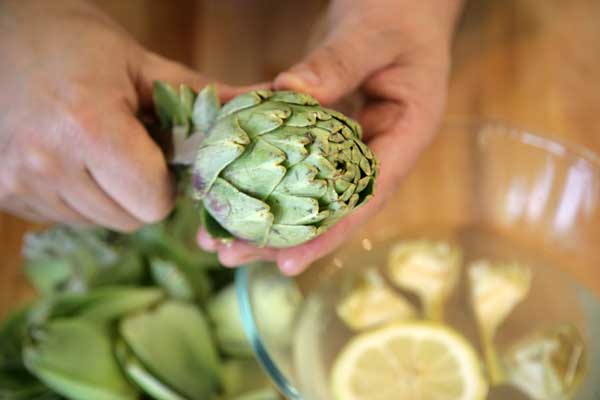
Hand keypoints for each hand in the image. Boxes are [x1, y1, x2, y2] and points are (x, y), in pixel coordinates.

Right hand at [0, 0, 212, 229]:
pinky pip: (67, 217)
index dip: (167, 183)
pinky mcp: (4, 194)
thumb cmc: (72, 40)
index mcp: (89, 128)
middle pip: (130, 220)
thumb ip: (201, 94)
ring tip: (97, 150)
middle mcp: (48, 164)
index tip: (161, 155)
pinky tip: (70, 158)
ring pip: (99, 222)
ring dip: (111, 196)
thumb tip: (258, 102)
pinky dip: (80, 197)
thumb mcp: (140, 62)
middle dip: (142, 192)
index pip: (154, 203)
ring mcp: (20, 183)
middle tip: (130, 150)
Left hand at [198, 0, 464, 274]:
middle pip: (332, 206)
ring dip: (265, 216)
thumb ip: (339, 62)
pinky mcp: (324, 132)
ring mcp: (349, 142)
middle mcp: (378, 148)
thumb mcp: (373, 33)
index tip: (289, 261)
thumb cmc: (400, 11)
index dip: (330, 232)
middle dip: (283, 237)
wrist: (401, 1)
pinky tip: (224, 192)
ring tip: (217, 240)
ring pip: (309, 191)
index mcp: (405, 135)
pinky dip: (261, 176)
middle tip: (232, 256)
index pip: (368, 194)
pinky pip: (293, 160)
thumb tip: (289, 92)